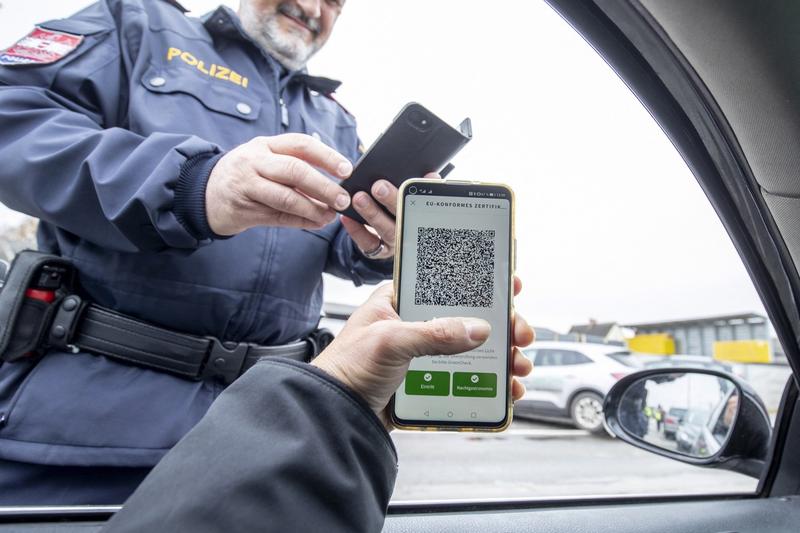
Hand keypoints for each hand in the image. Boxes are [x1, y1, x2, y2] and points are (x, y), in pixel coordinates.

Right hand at [205, 134, 352, 235]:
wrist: (203, 194)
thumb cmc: (246, 175)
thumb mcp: (265, 160)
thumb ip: (294, 166)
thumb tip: (335, 182)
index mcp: (265, 145)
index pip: (301, 144)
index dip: (326, 156)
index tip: (347, 170)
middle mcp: (254, 161)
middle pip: (294, 170)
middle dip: (323, 186)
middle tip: (343, 199)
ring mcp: (247, 186)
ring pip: (286, 197)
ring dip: (313, 209)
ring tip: (331, 215)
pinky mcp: (243, 210)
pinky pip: (278, 217)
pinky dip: (301, 221)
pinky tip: (316, 222)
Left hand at [312, 277, 534, 428]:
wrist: (332, 415)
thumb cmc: (346, 369)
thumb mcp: (390, 342)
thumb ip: (434, 333)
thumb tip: (478, 328)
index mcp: (402, 302)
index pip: (449, 282)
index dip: (482, 282)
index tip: (511, 283)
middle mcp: (417, 325)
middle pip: (471, 318)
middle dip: (502, 326)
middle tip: (522, 334)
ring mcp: (425, 355)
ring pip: (474, 351)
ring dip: (502, 357)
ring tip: (519, 367)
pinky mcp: (430, 383)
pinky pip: (467, 380)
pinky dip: (490, 385)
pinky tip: (507, 390)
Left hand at [340, 172, 439, 259]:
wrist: (390, 234)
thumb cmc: (402, 208)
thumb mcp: (414, 198)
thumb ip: (423, 187)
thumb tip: (431, 175)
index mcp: (422, 216)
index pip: (424, 206)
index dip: (421, 195)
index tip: (411, 181)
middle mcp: (410, 231)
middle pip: (403, 217)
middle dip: (391, 201)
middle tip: (378, 186)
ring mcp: (395, 243)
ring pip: (385, 230)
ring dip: (372, 214)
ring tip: (359, 198)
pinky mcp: (379, 251)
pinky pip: (368, 244)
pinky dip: (356, 231)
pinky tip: (346, 217)